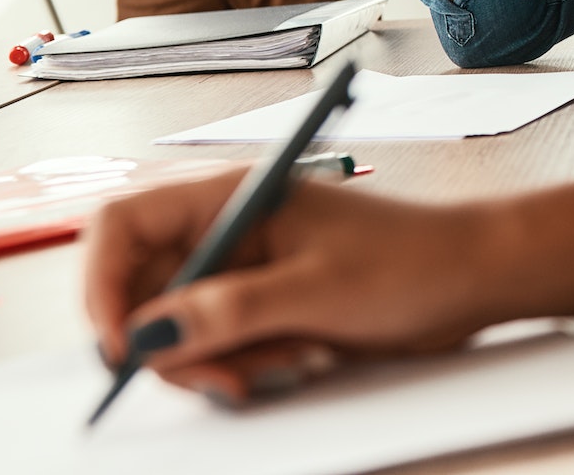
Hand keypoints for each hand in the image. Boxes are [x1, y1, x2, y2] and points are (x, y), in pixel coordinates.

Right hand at [83, 172, 491, 401]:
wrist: (471, 280)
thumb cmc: (410, 259)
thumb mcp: (315, 290)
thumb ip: (227, 311)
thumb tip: (147, 336)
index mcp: (230, 197)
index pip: (122, 225)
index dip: (102, 283)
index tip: (121, 344)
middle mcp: (226, 230)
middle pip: (140, 291)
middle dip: (169, 344)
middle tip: (219, 376)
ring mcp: (242, 271)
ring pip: (176, 331)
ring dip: (214, 363)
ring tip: (280, 362)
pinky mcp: (261, 308)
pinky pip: (215, 349)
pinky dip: (238, 369)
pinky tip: (287, 365)